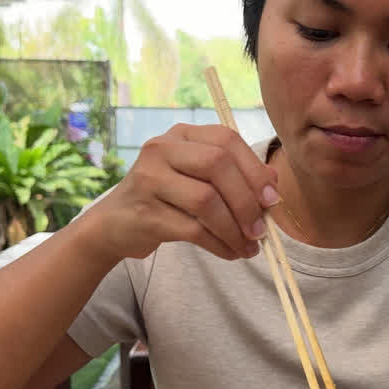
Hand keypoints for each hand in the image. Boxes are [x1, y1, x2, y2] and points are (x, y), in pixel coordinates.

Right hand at [90, 124, 279, 260]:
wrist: (115, 224)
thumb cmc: (166, 199)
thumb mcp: (197, 179)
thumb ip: (233, 175)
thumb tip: (273, 183)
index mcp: (181, 135)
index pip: (226, 140)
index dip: (254, 170)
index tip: (272, 198)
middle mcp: (161, 149)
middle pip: (217, 165)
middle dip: (246, 201)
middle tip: (261, 229)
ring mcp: (149, 180)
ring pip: (206, 201)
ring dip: (235, 229)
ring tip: (249, 246)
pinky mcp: (146, 213)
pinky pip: (193, 230)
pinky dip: (219, 244)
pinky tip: (230, 252)